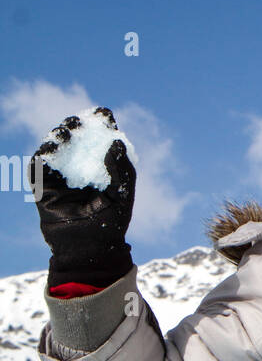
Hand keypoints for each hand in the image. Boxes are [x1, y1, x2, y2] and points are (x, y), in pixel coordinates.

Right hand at [29, 107, 135, 286]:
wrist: (91, 248)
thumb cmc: (111, 222)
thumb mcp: (123, 193)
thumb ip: (123, 169)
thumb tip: (117, 141)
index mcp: (97, 166)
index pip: (97, 139)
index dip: (99, 124)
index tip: (104, 112)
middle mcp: (77, 168)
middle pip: (73, 140)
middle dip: (76, 126)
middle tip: (81, 120)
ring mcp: (58, 177)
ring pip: (54, 149)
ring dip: (59, 136)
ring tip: (68, 129)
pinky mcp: (42, 188)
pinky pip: (38, 167)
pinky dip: (43, 155)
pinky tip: (52, 147)